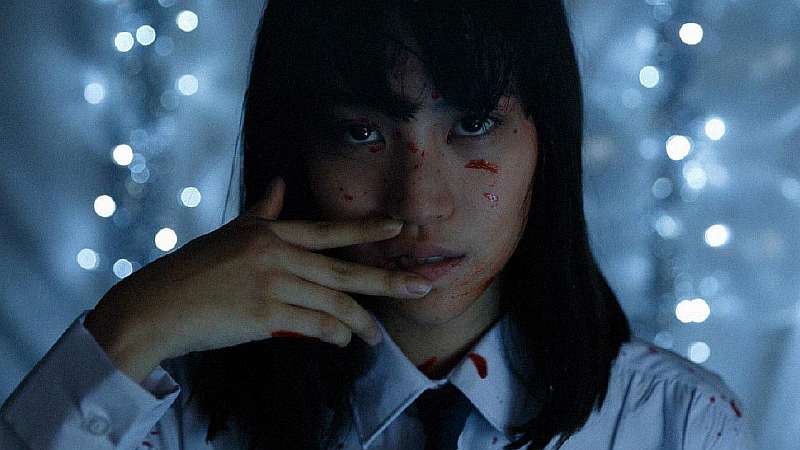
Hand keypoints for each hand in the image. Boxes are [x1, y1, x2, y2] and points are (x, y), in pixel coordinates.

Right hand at [84, 176, 430, 381]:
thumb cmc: (192, 271)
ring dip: (360, 322)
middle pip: (344, 270)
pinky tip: (343, 342)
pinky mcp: (263, 316)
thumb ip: (261, 213)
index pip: (329, 231)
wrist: (156, 306)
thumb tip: (279, 184)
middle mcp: (275, 254)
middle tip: (422, 287)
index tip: (400, 229)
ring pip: (333, 303)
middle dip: (387, 280)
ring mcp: (270, 285)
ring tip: (376, 336)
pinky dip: (334, 335)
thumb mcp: (229, 234)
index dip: (367, 230)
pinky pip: (313, 326)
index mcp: (269, 233)